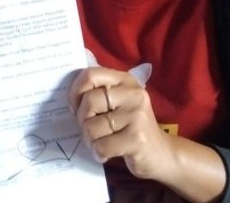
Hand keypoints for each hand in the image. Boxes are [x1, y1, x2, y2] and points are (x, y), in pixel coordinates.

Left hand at [68, 66, 173, 181]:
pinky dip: (99, 153)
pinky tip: (107, 154)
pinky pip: (101, 146)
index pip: (90, 75)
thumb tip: (68, 98)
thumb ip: (98, 93)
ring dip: (90, 141)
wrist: (161, 154)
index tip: (75, 107)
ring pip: (92, 127)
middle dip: (82, 120)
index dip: (75, 91)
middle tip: (90, 130)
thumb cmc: (131, 128)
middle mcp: (134, 94)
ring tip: (101, 143)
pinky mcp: (137, 139)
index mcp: (126, 81)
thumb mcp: (118, 104)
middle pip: (89, 101)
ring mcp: (137, 116)